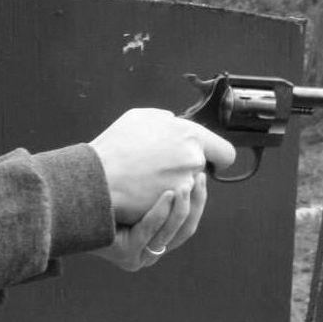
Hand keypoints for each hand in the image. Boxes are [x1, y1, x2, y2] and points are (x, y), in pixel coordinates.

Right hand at [89, 107, 234, 223]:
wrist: (97, 178)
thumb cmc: (115, 147)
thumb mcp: (139, 117)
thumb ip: (166, 119)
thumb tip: (176, 122)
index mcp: (190, 135)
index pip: (225, 152)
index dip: (218, 159)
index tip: (210, 162)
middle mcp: (193, 159)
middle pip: (201, 170)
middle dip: (186, 169)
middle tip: (161, 168)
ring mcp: (184, 184)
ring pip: (188, 187)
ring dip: (173, 184)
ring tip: (147, 179)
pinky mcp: (173, 204)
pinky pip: (175, 202)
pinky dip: (163, 198)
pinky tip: (144, 192)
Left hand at [92, 174, 207, 271]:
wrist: (67, 210)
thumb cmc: (101, 197)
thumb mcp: (136, 193)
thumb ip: (156, 188)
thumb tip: (181, 168)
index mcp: (155, 243)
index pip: (187, 226)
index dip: (198, 202)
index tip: (201, 177)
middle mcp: (149, 254)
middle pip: (184, 230)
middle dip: (195, 203)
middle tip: (198, 178)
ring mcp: (139, 258)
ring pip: (170, 231)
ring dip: (181, 206)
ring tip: (186, 183)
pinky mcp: (127, 255)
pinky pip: (149, 229)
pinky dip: (160, 211)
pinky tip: (168, 193)